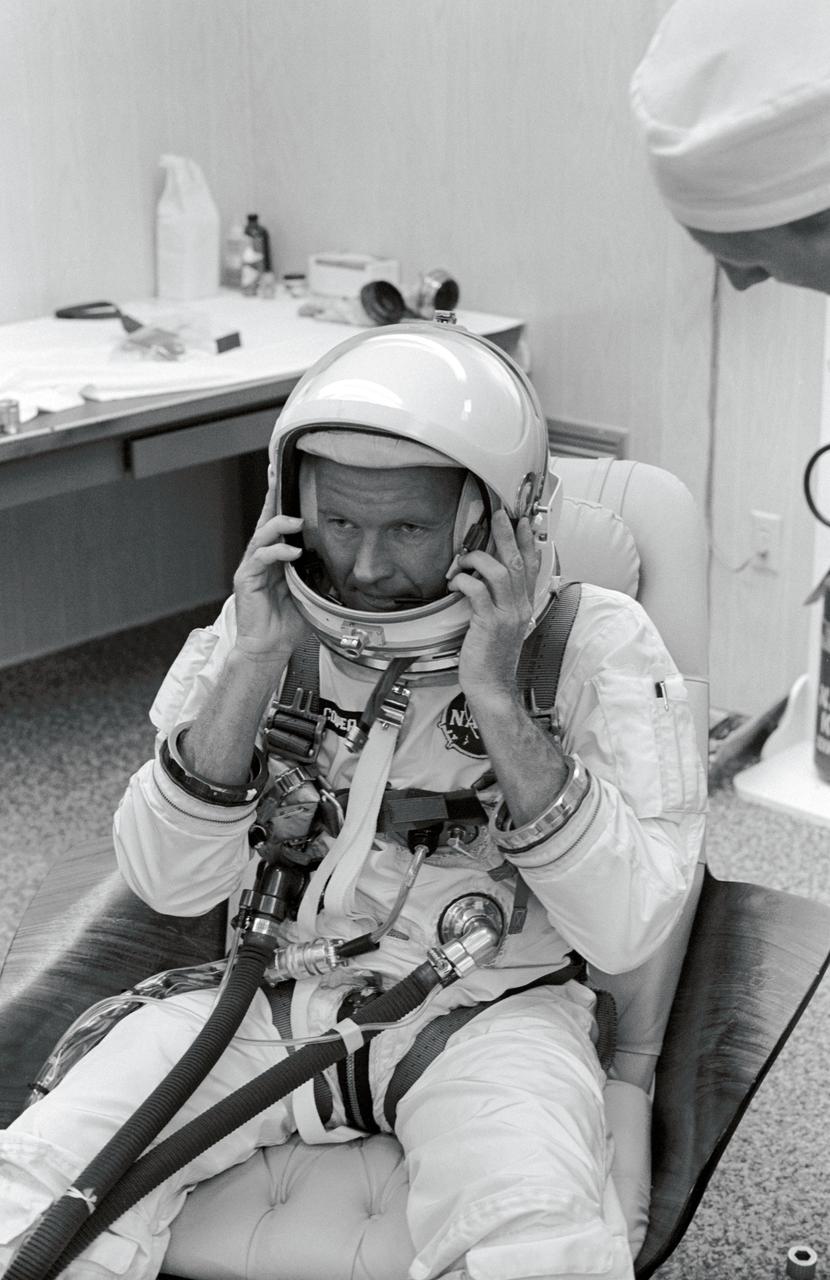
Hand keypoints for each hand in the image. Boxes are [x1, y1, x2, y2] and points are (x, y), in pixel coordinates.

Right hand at [232, 476, 306, 659]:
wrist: (269, 648)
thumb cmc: (287, 624)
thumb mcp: (312, 594)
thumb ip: (321, 574)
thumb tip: (343, 560)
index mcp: (276, 559)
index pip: (280, 524)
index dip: (282, 501)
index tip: (286, 477)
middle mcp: (262, 558)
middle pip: (266, 520)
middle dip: (272, 496)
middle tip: (278, 475)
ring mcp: (252, 567)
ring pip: (262, 535)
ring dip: (280, 525)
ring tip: (297, 522)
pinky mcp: (246, 579)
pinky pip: (260, 558)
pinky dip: (276, 552)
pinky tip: (291, 551)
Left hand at [449, 510, 540, 702]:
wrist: (492, 687)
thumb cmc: (491, 658)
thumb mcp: (500, 625)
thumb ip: (497, 601)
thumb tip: (483, 578)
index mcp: (523, 606)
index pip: (532, 566)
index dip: (528, 541)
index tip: (523, 520)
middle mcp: (520, 607)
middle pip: (518, 562)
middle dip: (508, 535)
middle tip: (499, 514)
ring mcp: (507, 616)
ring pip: (502, 573)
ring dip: (480, 558)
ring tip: (464, 557)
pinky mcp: (490, 624)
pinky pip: (479, 592)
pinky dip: (465, 581)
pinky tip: (455, 582)